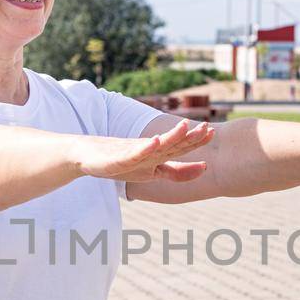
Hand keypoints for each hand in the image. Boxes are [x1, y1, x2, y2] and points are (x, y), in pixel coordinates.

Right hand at [77, 118, 216, 182]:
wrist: (88, 157)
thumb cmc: (124, 163)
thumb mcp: (154, 171)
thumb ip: (178, 172)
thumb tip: (205, 168)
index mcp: (158, 154)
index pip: (181, 147)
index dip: (196, 140)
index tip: (211, 131)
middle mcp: (148, 151)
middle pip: (172, 144)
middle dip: (190, 137)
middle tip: (206, 128)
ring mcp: (133, 153)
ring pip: (156, 145)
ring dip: (171, 136)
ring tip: (184, 127)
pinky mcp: (119, 159)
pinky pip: (134, 154)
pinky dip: (145, 148)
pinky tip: (155, 142)